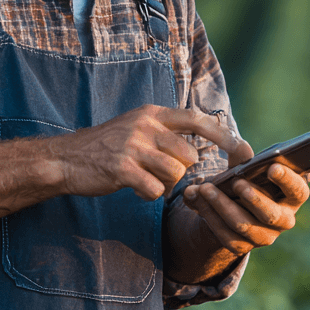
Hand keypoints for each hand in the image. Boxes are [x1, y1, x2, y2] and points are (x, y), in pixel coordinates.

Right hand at [47, 104, 252, 201]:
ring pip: (174, 173)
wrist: (66, 158)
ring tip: (145, 179)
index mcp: (151, 114)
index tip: (242, 149)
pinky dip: (148, 194)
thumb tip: (198, 147)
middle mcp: (145, 126)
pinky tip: (134, 188)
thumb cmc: (105, 147)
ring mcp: (132, 146)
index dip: (222, 135)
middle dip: (180, 172)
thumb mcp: (135, 128)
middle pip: (187, 155)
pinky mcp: (122, 168)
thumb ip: (164, 132)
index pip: (197, 120)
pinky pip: (154, 189)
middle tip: (158, 173)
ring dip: (164, 184)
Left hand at [182, 159, 309, 255]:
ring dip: (221, 205)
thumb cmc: (245, 179)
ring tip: (204, 188)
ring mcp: (264, 236)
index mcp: (292, 197)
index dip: (288, 180)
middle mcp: (283, 220)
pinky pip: (225, 234)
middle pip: (271, 214)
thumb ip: (243, 157)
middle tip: (237, 182)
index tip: (272, 167)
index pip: (299, 191)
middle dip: (253, 198)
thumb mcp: (246, 167)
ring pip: (244, 225)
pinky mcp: (242, 247)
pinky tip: (196, 199)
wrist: (226, 206)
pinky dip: (208, 215)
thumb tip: (237, 147)